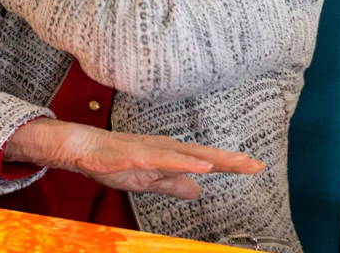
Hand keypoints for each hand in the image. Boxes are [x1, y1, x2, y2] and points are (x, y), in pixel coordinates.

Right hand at [6, 119, 263, 198]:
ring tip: (235, 163)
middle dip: (230, 160)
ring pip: (187, 155)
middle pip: (202, 154)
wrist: (82, 148)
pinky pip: (163, 160)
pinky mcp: (136, 155)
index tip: (255, 166)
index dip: (229, 163)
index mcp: (168, 155)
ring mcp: (151, 150)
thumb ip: (173, 184)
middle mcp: (164, 148)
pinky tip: (200, 166)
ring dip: (211, 159)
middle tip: (256, 164)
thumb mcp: (149, 179)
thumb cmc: (113, 161)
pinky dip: (184, 163)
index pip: (204, 160)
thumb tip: (198, 190)